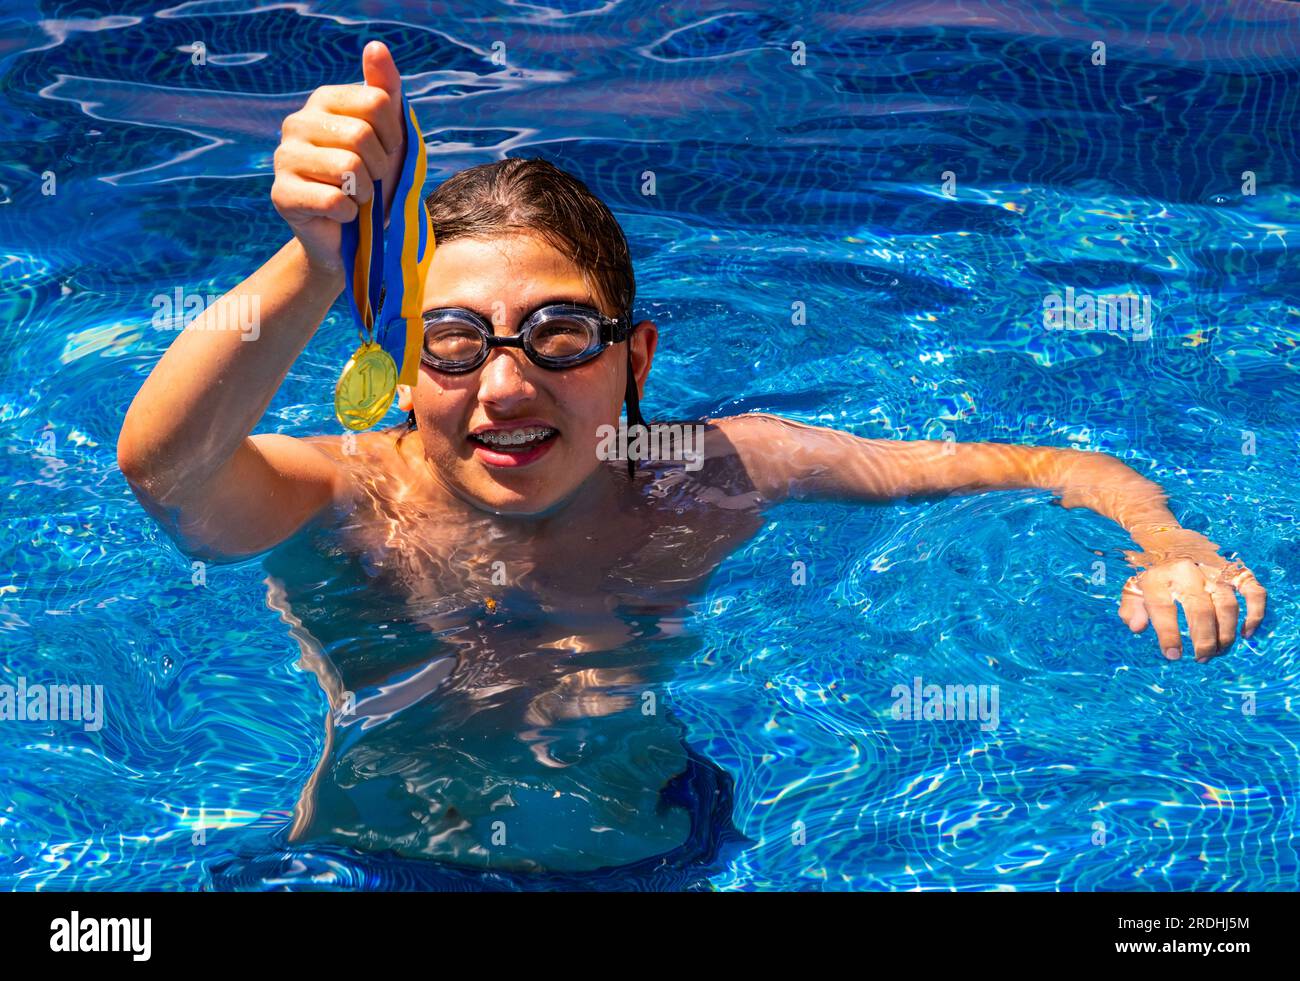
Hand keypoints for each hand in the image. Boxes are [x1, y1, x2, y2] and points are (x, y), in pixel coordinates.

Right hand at [271, 40, 406, 272]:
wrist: (353, 236)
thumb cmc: (374, 180)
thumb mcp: (390, 134)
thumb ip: (386, 90)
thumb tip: (375, 46)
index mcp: (324, 100)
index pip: (377, 101)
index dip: (393, 136)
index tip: (386, 152)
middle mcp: (297, 122)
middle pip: (362, 136)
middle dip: (380, 168)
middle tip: (371, 181)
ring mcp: (283, 157)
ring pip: (348, 169)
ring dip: (366, 193)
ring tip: (357, 198)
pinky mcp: (281, 194)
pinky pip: (335, 201)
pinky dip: (350, 215)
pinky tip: (341, 215)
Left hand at [1118, 547, 1266, 662]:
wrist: (1168, 540)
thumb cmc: (1152, 573)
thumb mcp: (1133, 588)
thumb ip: (1131, 609)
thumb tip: (1137, 628)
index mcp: (1158, 577)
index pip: (1163, 608)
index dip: (1168, 634)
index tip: (1173, 655)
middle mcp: (1187, 572)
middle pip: (1200, 610)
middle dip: (1204, 640)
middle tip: (1202, 658)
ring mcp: (1213, 570)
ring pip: (1227, 605)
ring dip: (1226, 633)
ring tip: (1219, 651)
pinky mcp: (1234, 570)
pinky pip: (1252, 591)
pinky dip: (1255, 613)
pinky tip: (1247, 633)